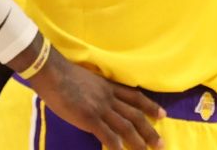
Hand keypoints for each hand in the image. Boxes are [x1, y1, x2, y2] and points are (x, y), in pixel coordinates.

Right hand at [29, 51, 165, 148]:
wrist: (53, 73)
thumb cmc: (64, 75)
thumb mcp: (89, 80)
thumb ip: (98, 91)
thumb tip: (99, 101)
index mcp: (109, 87)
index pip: (135, 97)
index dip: (150, 106)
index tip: (163, 115)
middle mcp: (109, 98)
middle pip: (135, 115)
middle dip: (150, 130)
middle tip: (161, 143)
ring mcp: (100, 108)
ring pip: (126, 126)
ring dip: (138, 141)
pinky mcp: (89, 118)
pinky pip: (107, 135)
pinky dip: (116, 145)